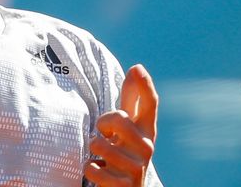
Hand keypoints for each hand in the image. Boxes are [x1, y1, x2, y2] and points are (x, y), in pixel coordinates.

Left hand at [84, 64, 158, 186]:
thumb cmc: (123, 152)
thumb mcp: (128, 128)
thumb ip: (131, 101)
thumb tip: (137, 67)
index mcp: (147, 131)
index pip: (150, 105)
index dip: (144, 86)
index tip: (137, 68)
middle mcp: (147, 148)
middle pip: (118, 118)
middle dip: (103, 124)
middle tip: (105, 134)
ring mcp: (137, 168)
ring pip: (99, 144)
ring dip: (94, 151)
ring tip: (103, 158)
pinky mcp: (124, 186)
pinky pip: (92, 168)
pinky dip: (90, 170)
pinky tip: (101, 173)